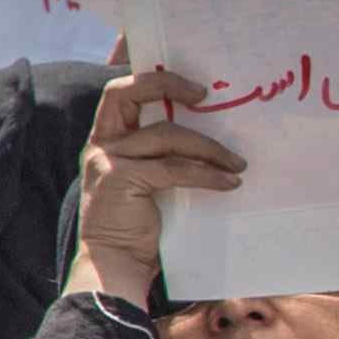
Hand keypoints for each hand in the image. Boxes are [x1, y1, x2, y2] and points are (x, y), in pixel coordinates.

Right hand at [67, 61, 240, 307]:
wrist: (115, 264)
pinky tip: (229, 182)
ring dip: (210, 147)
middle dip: (166, 84)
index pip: (118, 93)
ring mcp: (108, 160)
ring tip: (237, 163)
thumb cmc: (135, 226)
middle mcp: (101, 144)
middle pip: (125, 92)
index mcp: (105, 140)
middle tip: (204, 94)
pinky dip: (207, 174)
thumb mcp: (147, 180)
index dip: (145, 74)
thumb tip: (211, 137)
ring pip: (167, 134)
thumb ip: (162, 156)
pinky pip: (174, 167)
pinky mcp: (121, 179)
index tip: (184, 74)